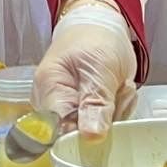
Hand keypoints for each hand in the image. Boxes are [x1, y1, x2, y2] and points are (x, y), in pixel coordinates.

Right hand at [34, 0, 137, 139]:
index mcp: (48, 90)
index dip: (85, 136)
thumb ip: (95, 101)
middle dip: (106, 120)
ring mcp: (66, 112)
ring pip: (95, 135)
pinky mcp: (81, 116)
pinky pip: (102, 129)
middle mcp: (50, 106)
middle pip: (79, 137)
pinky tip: (116, 93)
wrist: (100, 29)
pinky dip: (116, 114)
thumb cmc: (95, 40)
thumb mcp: (100, 67)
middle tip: (116, 91)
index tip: (106, 120)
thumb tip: (90, 138)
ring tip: (118, 87)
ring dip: (115, 114)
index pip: (60, 132)